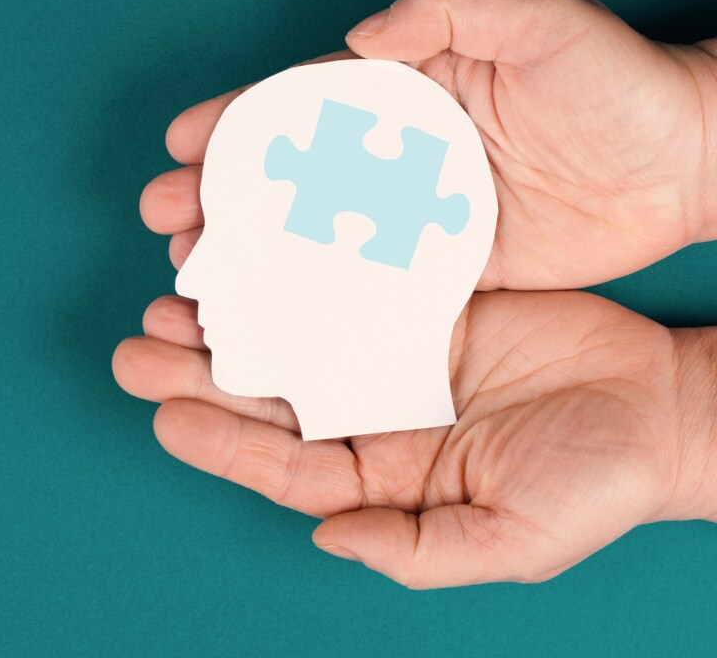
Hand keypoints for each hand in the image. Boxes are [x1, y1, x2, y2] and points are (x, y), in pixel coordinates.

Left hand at [112, 290, 716, 587]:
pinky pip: (344, 281)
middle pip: (269, 396)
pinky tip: (253, 252)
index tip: (166, 415)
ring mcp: (387, 353)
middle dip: (199, 374)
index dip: (223, 443)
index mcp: (381, 477)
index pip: (283, 464)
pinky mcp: (416, 302)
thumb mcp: (509, 538)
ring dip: (231, 320)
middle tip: (138, 346)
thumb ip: (416, 548)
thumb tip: (328, 539)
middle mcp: (370, 415)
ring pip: (290, 335)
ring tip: (171, 298)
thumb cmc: (592, 482)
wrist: (662, 408)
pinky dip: (295, 270)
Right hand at [141, 0, 716, 289]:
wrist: (688, 166)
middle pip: (290, 177)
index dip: (238, 122)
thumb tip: (362, 36)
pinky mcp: (446, 272)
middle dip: (222, 196)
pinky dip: (315, 300)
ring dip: (253, 255)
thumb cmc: (617, 83)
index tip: (181, 142)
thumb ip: (451, 11)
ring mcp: (416, 218)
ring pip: (313, 237)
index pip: (302, 103)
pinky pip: (367, 287)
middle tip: (167, 222)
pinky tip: (271, 316)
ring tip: (198, 274)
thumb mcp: (539, 23)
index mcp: (405, 93)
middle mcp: (397, 157)